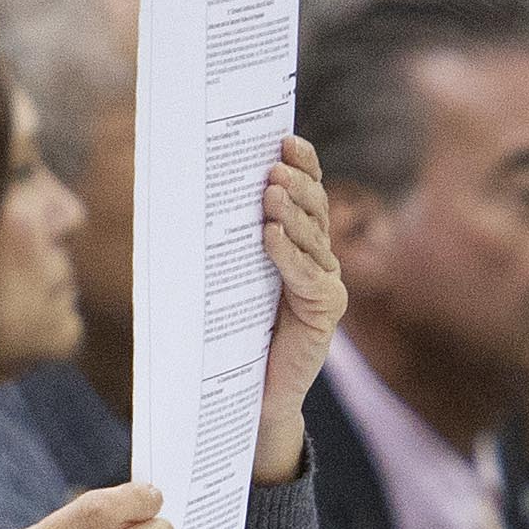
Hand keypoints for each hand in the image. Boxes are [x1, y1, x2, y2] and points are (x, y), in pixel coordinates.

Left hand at [252, 139, 343, 486]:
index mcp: (299, 242)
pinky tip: (270, 235)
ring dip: (291, 212)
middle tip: (274, 166)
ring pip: (312, 238)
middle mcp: (319, 258)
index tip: (284, 138)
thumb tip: (201, 190)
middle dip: (297, 184)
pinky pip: (308, 276)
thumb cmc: (237, 329)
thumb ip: (232, 238)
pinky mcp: (325, 310)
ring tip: (270, 192)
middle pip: (315, 209)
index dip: (303, 164)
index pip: (308, 193)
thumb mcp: (232, 274)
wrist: (251, 390)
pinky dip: (288, 253)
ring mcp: (327, 283)